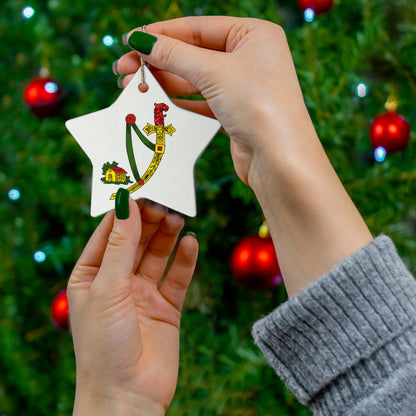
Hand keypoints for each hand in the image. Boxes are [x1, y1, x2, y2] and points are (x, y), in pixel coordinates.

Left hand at [67, 199, 197, 414]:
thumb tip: (126, 204)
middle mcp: (117, 282)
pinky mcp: (166, 307)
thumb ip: (120, 245)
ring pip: (157, 255)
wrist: (128, 396)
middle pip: (136, 241)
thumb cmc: (104, 345)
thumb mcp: (107, 287)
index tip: (140, 189)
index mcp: (91, 276)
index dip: (124, 211)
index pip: (108, 234)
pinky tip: (191, 243)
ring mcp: (143, 294)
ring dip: (167, 236)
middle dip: (149, 221)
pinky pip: (177, 277)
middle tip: (164, 202)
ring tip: (177, 218)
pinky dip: (185, 260)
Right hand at [116, 16, 309, 184]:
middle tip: (124, 69)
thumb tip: (141, 40)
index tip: (130, 41)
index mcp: (254, 34)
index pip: (198, 28)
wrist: (279, 160)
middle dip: (158, 61)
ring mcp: (243, 87)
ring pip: (195, 80)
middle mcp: (250, 58)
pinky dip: (178, 103)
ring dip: (164, 83)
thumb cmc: (257, 105)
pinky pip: (201, 102)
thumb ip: (175, 55)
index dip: (162, 34)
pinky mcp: (236, 113)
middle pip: (194, 54)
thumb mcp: (213, 72)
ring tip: (133, 87)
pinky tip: (156, 105)